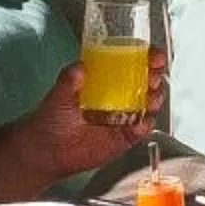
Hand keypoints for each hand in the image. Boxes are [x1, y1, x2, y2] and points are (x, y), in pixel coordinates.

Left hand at [16, 48, 169, 181]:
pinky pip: (142, 128)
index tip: (152, 55)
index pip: (133, 63)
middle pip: (148, 81)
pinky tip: (140, 120)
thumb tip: (79, 67)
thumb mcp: (58, 95)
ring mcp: (124, 116)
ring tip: (150, 97)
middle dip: (156, 76)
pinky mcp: (126, 136)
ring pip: (150, 103)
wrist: (48, 150)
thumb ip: (68, 79)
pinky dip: (145, 123)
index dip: (147, 58)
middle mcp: (119, 96)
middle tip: (153, 75)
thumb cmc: (52, 119)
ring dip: (155, 98)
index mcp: (106, 80)